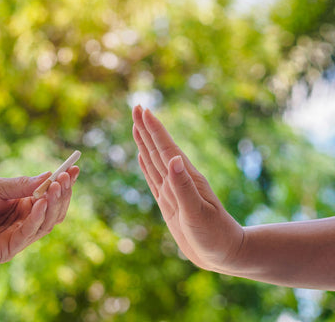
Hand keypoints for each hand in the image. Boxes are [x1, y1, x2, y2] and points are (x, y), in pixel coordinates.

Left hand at [0, 167, 78, 263]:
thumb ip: (22, 185)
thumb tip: (50, 175)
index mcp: (23, 206)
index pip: (50, 198)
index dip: (63, 185)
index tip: (74, 169)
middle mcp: (23, 223)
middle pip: (53, 212)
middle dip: (61, 195)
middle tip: (65, 178)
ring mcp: (16, 238)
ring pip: (45, 224)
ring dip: (53, 205)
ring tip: (55, 186)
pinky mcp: (6, 250)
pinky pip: (28, 235)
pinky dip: (37, 218)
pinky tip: (40, 202)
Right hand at [132, 106, 243, 271]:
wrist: (224, 254)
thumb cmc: (214, 236)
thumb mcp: (198, 213)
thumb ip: (183, 187)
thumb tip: (172, 158)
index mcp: (185, 178)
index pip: (165, 148)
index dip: (153, 129)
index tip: (142, 110)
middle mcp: (178, 180)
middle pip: (158, 149)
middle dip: (146, 128)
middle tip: (136, 107)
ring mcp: (173, 190)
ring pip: (154, 161)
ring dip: (145, 143)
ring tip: (137, 127)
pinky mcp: (169, 202)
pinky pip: (154, 179)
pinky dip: (146, 165)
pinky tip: (143, 157)